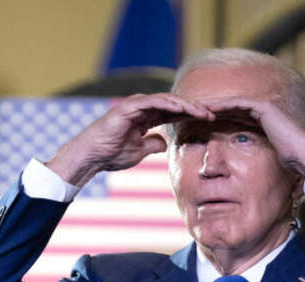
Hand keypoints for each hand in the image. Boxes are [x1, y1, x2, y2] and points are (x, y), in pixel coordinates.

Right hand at [46, 94, 214, 186]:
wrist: (92, 157)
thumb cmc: (111, 154)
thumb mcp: (139, 151)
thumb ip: (153, 145)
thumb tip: (165, 143)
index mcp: (146, 118)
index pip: (173, 114)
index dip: (191, 117)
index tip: (209, 122)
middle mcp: (142, 108)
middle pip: (174, 105)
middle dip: (194, 109)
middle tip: (213, 114)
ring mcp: (136, 105)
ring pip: (167, 101)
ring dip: (186, 106)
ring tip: (203, 112)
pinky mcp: (130, 107)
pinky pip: (154, 102)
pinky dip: (170, 104)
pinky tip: (184, 109)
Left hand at [199, 96, 304, 174]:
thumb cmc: (291, 166)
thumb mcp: (269, 164)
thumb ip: (260, 165)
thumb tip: (259, 186)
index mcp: (262, 123)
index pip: (234, 118)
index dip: (217, 120)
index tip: (199, 125)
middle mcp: (263, 112)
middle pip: (230, 108)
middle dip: (210, 110)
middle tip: (191, 112)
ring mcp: (264, 107)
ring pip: (231, 104)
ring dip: (212, 105)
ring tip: (193, 108)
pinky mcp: (263, 107)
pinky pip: (236, 104)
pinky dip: (220, 106)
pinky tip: (205, 109)